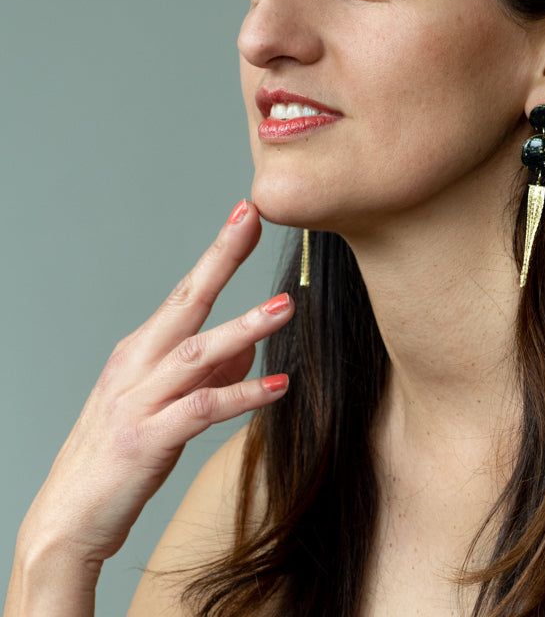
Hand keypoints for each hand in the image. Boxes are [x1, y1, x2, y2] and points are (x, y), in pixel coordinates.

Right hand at [15, 199, 292, 575]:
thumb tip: (248, 351)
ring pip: (197, 353)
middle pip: (184, 302)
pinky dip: (241, 395)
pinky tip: (277, 387)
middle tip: (254, 222)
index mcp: (139, 351)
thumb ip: (205, 373)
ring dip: (243, 328)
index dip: (216, 252)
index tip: (245, 215)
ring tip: (285, 308)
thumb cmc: (117, 458)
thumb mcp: (161, 405)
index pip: (184, 292)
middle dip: (220, 259)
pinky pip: (202, 409)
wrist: (67, 522)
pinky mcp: (148, 439)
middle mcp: (135, 366)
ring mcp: (138, 401)